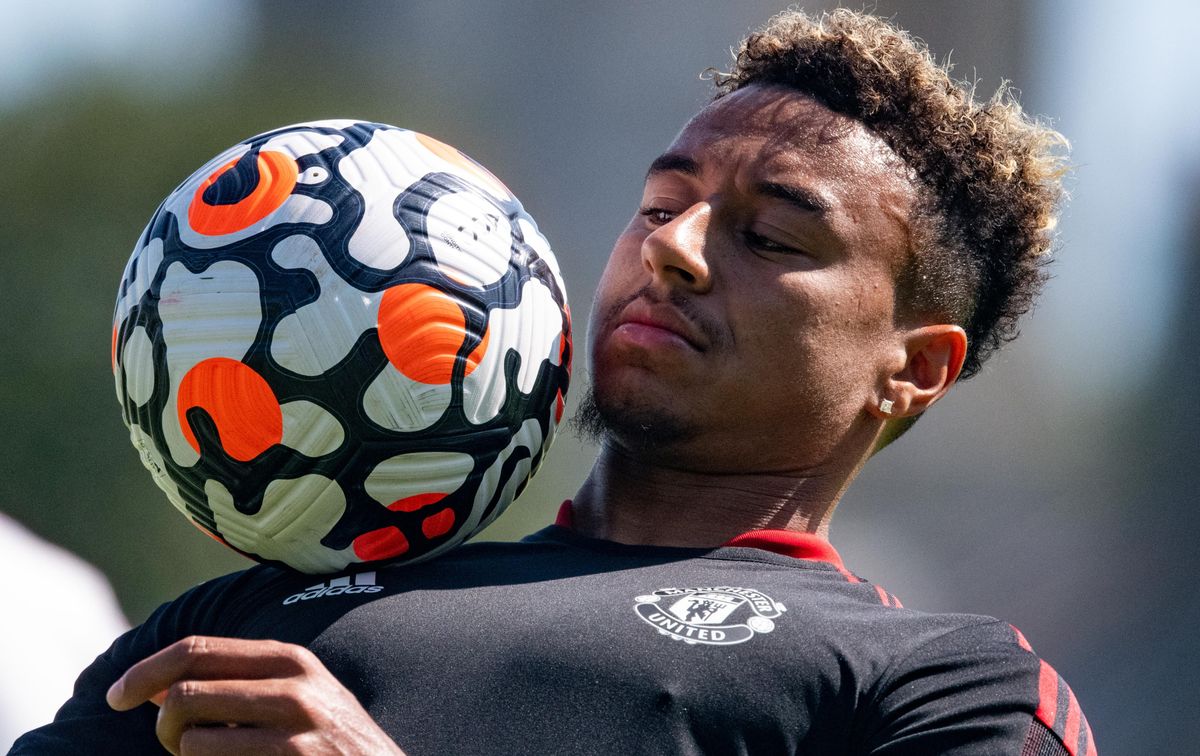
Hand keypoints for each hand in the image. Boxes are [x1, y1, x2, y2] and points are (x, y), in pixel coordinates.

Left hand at [106, 635, 405, 754]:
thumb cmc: (331, 744)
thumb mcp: (297, 698)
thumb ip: (238, 683)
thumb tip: (154, 685)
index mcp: (290, 659)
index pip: (197, 649)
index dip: (145, 670)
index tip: (116, 696)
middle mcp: (294, 685)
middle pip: (185, 691)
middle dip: (161, 724)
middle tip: (173, 745)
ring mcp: (297, 728)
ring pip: (191, 737)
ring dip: (185, 755)